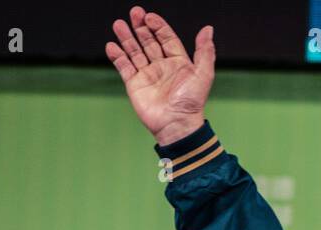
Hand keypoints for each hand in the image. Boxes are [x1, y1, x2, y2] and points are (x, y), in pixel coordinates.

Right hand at [105, 6, 214, 144]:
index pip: (167, 38)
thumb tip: (208, 29)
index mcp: (179, 62)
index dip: (158, 26)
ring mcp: (147, 75)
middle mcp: (162, 67)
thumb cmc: (191, 102)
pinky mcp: (135, 85)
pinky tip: (112, 45)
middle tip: (134, 13)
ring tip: (119, 24)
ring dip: (127, 38)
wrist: (176, 125)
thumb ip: (205, 51)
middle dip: (141, 27)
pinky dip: (117, 56)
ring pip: (135, 51)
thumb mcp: (203, 74)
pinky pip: (124, 67)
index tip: (149, 16)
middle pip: (149, 41)